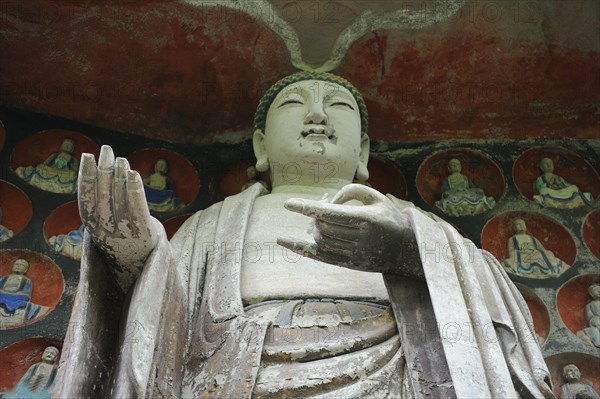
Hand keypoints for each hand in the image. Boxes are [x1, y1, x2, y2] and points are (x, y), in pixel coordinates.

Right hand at [78, 145, 160, 290]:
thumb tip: (98, 168)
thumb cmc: (122, 235)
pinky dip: (134, 191)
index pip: (86, 197)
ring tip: (122, 159)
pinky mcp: (144, 234)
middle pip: (103, 195)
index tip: (87, 155)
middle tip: (106, 149)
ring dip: (120, 177)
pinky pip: (138, 209)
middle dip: (104, 170)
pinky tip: (134, 174)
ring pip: (119, 200)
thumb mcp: (106, 221)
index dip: (86, 175)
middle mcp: (105, 231)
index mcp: (92, 226)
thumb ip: (101, 202)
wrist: (142, 264)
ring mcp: (125, 234)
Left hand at [277, 184, 420, 276]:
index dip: (307, 207)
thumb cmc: (389, 218)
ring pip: (321, 240)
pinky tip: (282, 241)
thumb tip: (328, 201)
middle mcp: (361, 239)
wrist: (406, 251)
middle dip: (315, 216)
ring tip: (317, 221)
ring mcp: (354, 254)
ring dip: (313, 228)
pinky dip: (300, 248)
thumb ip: (352, 190)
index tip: (288, 204)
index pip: (330, 213)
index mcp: (367, 220)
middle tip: (317, 209)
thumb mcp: (377, 197)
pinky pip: (319, 257)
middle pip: (324, 227)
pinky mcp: (349, 264)